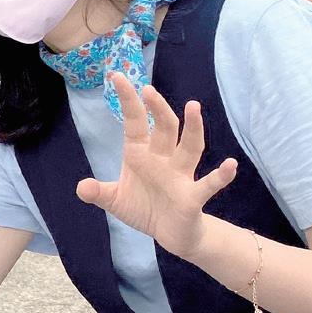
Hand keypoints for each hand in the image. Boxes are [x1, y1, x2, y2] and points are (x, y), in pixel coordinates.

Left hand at [76, 74, 237, 258]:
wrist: (170, 235)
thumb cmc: (144, 209)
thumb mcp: (115, 201)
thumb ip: (98, 193)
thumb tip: (81, 187)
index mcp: (141, 155)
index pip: (135, 123)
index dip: (128, 102)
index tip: (117, 76)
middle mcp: (163, 159)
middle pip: (164, 128)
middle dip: (157, 109)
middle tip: (148, 90)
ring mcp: (180, 176)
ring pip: (189, 147)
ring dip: (192, 128)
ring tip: (193, 106)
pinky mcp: (192, 196)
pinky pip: (208, 184)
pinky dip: (220, 176)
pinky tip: (230, 165)